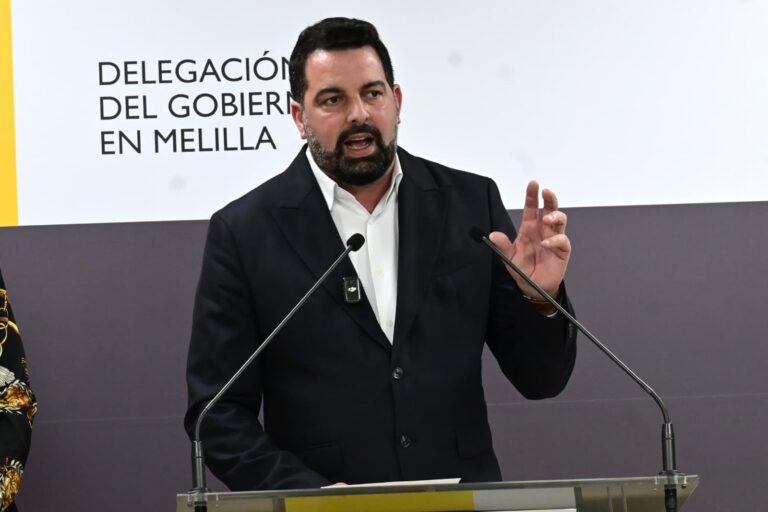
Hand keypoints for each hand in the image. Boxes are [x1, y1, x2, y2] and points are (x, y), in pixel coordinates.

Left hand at [489, 180, 570, 298]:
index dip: (532, 196)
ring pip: (560, 219)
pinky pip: (561, 239)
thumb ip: (502, 246)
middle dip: (549, 198)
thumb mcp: (508, 257)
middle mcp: (543, 230)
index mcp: (529, 228)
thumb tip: (493, 234)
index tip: (533, 184)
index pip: (532, 208)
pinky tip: (546, 243)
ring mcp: (553, 238)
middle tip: (546, 192)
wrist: (532, 287)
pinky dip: (555, 239)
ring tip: (547, 219)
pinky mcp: (562, 249)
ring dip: (555, 215)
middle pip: (550, 208)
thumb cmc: (521, 269)